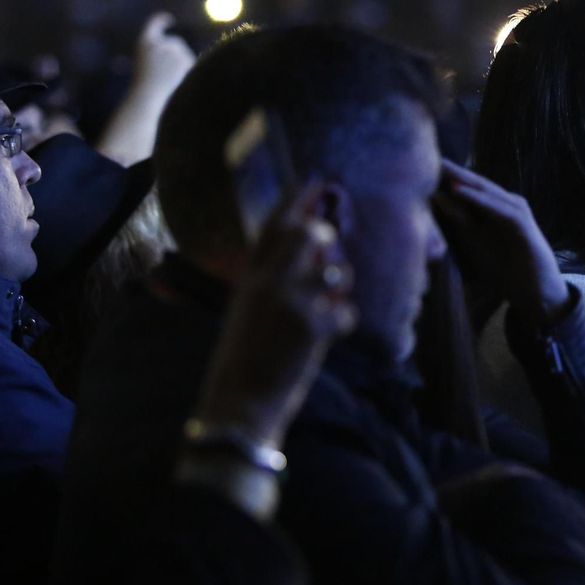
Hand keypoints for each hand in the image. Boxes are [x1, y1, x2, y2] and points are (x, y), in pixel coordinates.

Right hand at [131, 12, 196, 96]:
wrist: (148, 93)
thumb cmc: (144, 80)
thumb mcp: (146, 61)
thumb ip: (159, 49)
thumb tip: (177, 44)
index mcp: (145, 41)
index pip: (155, 24)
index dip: (162, 20)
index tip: (169, 19)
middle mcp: (159, 42)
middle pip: (175, 41)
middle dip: (174, 52)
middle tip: (164, 70)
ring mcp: (172, 50)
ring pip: (183, 52)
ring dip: (179, 61)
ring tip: (167, 75)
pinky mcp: (184, 58)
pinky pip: (190, 61)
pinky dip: (186, 68)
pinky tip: (176, 77)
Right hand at [194, 183, 357, 446]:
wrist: (238, 405)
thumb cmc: (243, 360)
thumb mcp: (246, 311)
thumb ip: (269, 281)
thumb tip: (311, 257)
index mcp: (247, 279)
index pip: (273, 227)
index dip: (296, 200)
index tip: (315, 179)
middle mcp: (267, 284)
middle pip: (308, 235)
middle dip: (326, 238)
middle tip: (328, 252)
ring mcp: (291, 304)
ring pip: (335, 270)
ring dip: (340, 283)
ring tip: (329, 301)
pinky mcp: (312, 329)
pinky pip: (346, 311)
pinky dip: (344, 321)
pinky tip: (331, 334)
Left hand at [435, 160, 570, 323]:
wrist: (534, 292)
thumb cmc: (504, 267)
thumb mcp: (474, 241)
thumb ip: (459, 220)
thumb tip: (434, 199)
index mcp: (495, 207)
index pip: (468, 187)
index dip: (446, 176)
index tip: (420, 164)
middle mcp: (507, 204)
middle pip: (477, 184)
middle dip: (453, 170)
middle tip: (429, 155)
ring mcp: (517, 213)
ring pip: (488, 192)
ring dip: (464, 179)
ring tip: (441, 167)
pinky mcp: (524, 225)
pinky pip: (500, 209)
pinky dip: (480, 200)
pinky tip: (459, 192)